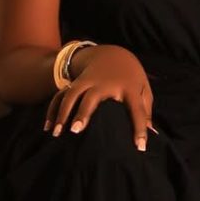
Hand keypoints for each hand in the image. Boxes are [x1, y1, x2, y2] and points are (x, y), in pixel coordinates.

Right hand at [43, 44, 157, 150]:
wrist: (113, 53)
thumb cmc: (131, 77)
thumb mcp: (143, 88)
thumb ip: (146, 110)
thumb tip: (151, 134)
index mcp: (129, 88)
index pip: (136, 109)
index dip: (139, 128)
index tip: (139, 147)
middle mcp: (107, 84)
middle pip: (93, 96)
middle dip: (84, 112)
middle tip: (77, 130)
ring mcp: (89, 81)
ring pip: (73, 94)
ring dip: (64, 112)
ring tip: (58, 132)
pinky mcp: (78, 82)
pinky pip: (62, 95)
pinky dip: (53, 110)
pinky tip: (48, 127)